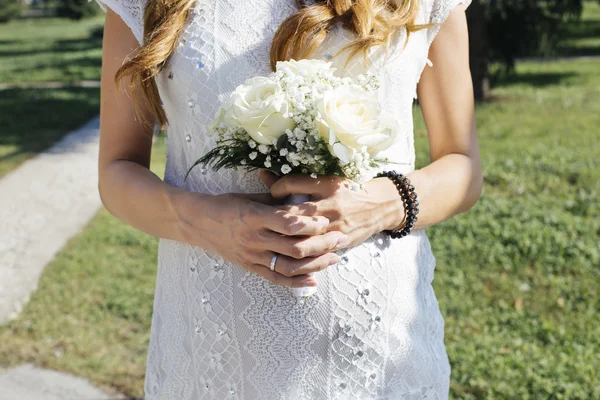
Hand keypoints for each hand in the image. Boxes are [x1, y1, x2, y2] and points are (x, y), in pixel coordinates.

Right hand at [173, 191, 345, 287]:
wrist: (198, 223)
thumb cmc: (226, 204)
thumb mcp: (250, 196)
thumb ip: (277, 199)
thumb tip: (304, 196)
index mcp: (255, 217)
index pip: (289, 223)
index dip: (311, 224)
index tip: (326, 221)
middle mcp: (254, 238)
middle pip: (294, 247)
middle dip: (321, 244)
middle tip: (340, 239)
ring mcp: (252, 256)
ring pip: (289, 266)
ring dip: (315, 264)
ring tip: (334, 259)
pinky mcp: (250, 267)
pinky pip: (275, 278)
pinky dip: (296, 283)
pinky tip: (313, 281)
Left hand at [259, 171, 405, 249]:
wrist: (380, 206)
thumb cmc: (348, 191)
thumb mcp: (324, 181)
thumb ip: (293, 182)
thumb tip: (262, 176)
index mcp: (326, 186)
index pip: (292, 185)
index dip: (275, 189)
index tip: (270, 194)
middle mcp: (331, 206)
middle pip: (294, 217)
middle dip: (275, 222)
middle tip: (262, 225)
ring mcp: (336, 227)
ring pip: (304, 242)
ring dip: (284, 244)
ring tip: (270, 243)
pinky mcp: (340, 243)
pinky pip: (316, 255)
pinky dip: (300, 258)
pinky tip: (285, 258)